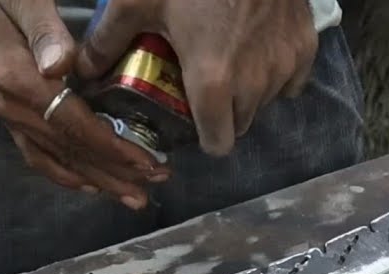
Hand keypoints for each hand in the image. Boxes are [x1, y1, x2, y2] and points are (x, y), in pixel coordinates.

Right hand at [0, 0, 169, 206]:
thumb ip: (43, 31)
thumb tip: (62, 66)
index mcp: (18, 80)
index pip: (73, 125)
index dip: (112, 148)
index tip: (146, 163)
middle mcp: (11, 107)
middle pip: (70, 150)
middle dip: (115, 172)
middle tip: (156, 184)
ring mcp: (8, 117)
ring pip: (57, 160)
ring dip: (98, 181)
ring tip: (134, 197)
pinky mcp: (9, 119)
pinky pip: (38, 156)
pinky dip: (67, 175)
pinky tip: (92, 186)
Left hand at [77, 0, 317, 155]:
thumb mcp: (138, 1)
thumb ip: (109, 40)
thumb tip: (83, 70)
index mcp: (213, 82)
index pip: (217, 145)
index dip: (202, 138)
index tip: (191, 120)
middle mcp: (255, 85)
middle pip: (240, 125)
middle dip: (223, 114)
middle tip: (203, 82)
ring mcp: (285, 65)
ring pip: (265, 102)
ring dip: (248, 92)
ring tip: (229, 58)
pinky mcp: (306, 48)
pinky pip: (291, 80)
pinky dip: (275, 72)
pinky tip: (257, 47)